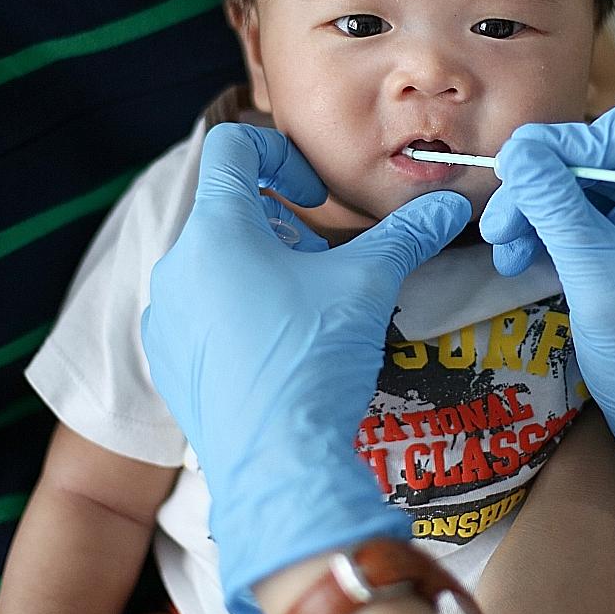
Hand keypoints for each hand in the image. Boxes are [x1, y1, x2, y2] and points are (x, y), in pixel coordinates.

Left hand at [140, 123, 470, 613]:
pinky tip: (279, 351)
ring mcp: (165, 318)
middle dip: (280, 225)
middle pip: (225, 211)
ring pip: (212, 265)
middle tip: (324, 263)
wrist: (279, 465)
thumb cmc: (314, 359)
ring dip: (260, 269)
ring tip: (306, 309)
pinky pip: (200, 315)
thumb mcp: (367, 283)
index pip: (230, 148)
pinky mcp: (169, 363)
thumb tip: (449, 205)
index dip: (281, 155)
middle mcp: (176, 267)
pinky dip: (237, 313)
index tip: (315, 196)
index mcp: (215, 229)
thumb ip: (407, 234)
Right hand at [479, 88, 614, 523]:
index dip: (584, 139)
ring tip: (502, 246)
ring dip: (537, 207)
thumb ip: (558, 208)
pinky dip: (546, 230)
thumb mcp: (599, 278)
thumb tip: (518, 150)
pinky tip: (517, 258)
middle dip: (547, 179)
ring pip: (584, 182)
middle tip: (500, 220)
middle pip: (605, 147)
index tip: (536, 176)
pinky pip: (582, 216)